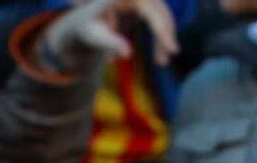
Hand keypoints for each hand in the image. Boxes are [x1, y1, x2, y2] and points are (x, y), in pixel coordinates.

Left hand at [41, 0, 178, 71]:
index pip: (152, 12)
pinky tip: (158, 58)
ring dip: (164, 40)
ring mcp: (143, 0)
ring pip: (163, 18)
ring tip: (161, 63)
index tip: (172, 50)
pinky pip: (159, 22)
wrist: (84, 22)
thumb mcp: (95, 36)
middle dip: (165, 37)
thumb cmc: (87, 29)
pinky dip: (160, 40)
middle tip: (167, 59)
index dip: (163, 31)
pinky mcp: (144, 7)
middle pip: (161, 13)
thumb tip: (127, 54)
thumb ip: (110, 43)